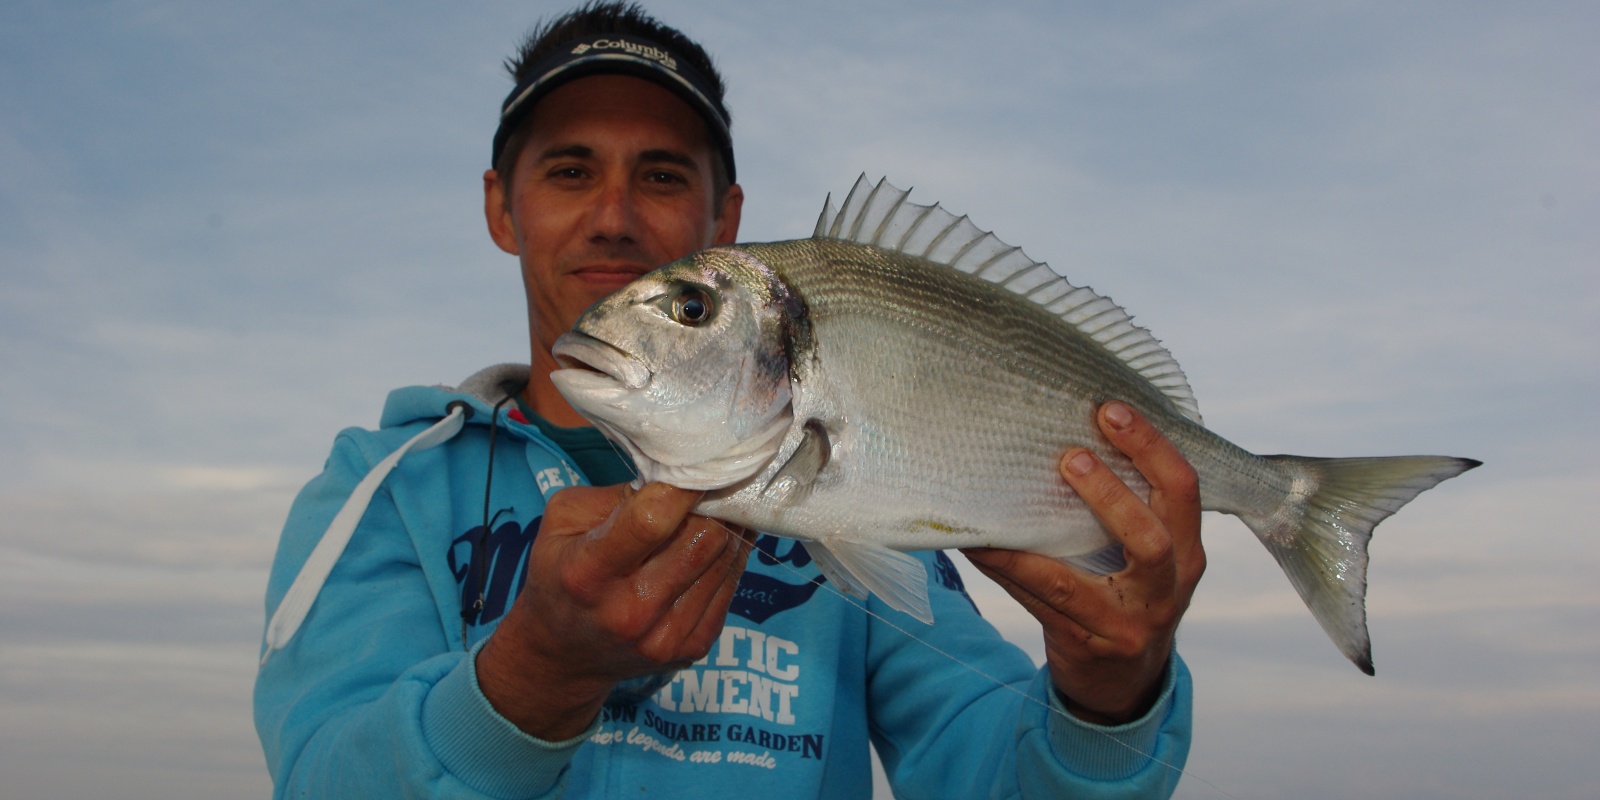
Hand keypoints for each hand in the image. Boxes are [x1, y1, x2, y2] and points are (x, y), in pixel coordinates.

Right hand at [476, 482, 753, 739]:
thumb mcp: (563, 521)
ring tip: (709, 515)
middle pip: (704, 538)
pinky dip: (727, 559)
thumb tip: (678, 478)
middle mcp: (629, 611)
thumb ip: (617, 497)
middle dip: (711, 506)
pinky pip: (732, 585)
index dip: (683, 488)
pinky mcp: (694, 648)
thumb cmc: (561, 573)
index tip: (696, 466)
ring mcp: (666, 636)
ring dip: (724, 530)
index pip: (652, 521)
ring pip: (726, 559)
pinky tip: (709, 548)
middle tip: (706, 490)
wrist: (562, 654)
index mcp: (588, 573)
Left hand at [964, 401, 1204, 724]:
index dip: (1151, 446)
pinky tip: (978, 543)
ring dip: (1036, 540)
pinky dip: (1006, 568)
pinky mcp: (1084, 644)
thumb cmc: (1129, 595)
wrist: (1122, 681)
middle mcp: (1166, 589)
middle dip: (1110, 493)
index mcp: (1187, 551)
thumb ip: (1131, 507)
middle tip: (1070, 455)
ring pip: (1076, 582)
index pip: (1182, 489)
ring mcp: (1125, 624)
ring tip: (1010, 502)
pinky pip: (1037, 601)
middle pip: (1153, 538)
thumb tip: (1068, 429)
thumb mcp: (1149, 556)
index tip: (1111, 409)